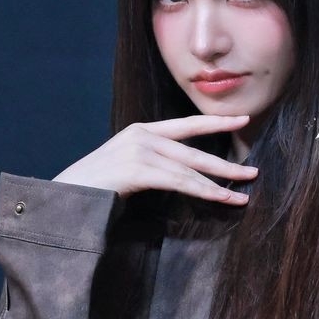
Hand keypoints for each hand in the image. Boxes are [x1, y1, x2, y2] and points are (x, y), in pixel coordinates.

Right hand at [52, 113, 258, 204]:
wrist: (65, 197)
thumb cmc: (94, 188)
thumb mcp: (125, 168)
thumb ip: (150, 164)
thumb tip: (179, 173)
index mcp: (140, 132)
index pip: (186, 125)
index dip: (215, 123)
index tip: (242, 120)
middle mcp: (142, 136)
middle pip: (194, 149)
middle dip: (226, 162)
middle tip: (254, 170)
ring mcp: (139, 151)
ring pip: (191, 169)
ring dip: (220, 183)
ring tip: (244, 193)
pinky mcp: (138, 169)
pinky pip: (180, 182)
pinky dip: (204, 191)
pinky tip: (222, 198)